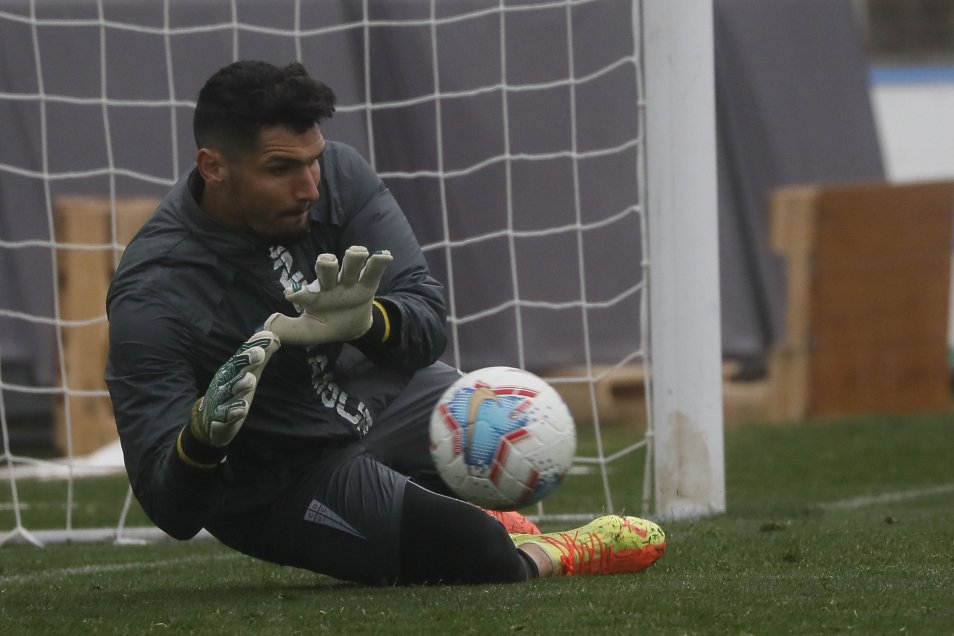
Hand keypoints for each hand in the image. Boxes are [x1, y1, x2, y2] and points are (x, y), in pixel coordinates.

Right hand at [190, 331, 279, 446]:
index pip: (243, 355)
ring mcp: (221, 400)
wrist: (208, 421)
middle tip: (259, 353)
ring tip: (250, 380)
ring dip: (240, 385)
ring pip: (230, 392)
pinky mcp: (220, 420)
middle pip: (235, 370)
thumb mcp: (246, 373)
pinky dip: (233, 413)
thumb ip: (259, 357)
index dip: (254, 346)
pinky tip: (242, 409)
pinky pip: (226, 416)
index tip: (268, 337)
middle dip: (246, 361)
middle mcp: (224, 382)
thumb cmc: (231, 392)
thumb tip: (273, 336)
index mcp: (231, 371)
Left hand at [264, 245, 392, 345]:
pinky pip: (374, 271)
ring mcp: (349, 283)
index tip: (291, 294)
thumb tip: (269, 327)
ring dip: (353, 257)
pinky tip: (384, 255)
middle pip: (328, 267)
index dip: (298, 293)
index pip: (305, 293)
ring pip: (351, 264)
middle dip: (326, 263)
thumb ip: (288, 330)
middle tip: (327, 262)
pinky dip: (379, 262)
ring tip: (357, 252)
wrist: (350, 329)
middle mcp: (330, 284)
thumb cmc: (325, 325)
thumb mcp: (307, 332)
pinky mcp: (368, 285)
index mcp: (313, 296)